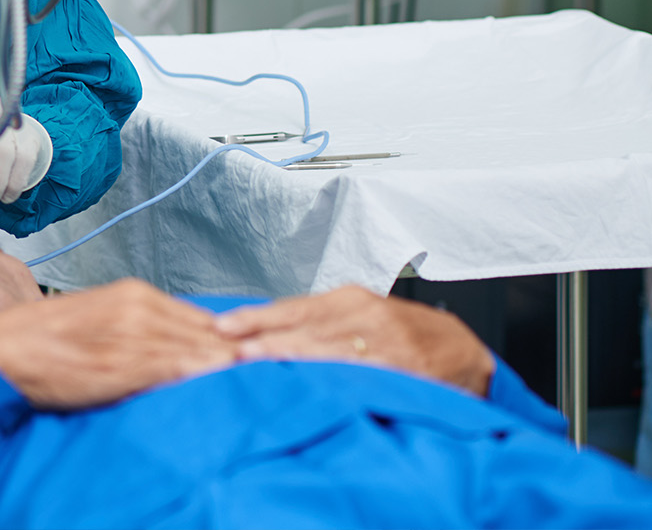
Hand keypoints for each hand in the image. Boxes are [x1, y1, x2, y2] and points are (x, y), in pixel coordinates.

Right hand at [0, 279, 235, 409]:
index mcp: (132, 294)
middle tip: (264, 363)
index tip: (246, 353)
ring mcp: (131, 339)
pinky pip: (171, 372)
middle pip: (206, 332)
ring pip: (195, 351)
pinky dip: (196, 376)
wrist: (1, 352)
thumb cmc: (41, 338)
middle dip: (234, 350)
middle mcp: (137, 310)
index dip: (225, 338)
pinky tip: (214, 383)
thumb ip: (135, 324)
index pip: (198, 317)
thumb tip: (170, 342)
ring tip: (249, 375)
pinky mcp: (121, 368)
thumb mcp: (95, 315)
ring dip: (222, 364)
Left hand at [216, 287, 495, 395]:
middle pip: (306, 328)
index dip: (257, 318)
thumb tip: (252, 338)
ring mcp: (387, 342)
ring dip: (292, 359)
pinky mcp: (407, 368)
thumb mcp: (357, 319)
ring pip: (331, 349)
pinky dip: (337, 378)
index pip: (292, 308)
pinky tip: (313, 385)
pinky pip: (365, 373)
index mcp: (348, 301)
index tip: (223, 328)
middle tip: (232, 352)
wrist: (463, 353)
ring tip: (258, 366)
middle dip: (267, 341)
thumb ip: (314, 326)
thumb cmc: (399, 337)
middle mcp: (366, 315)